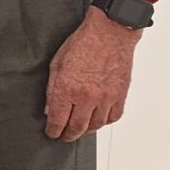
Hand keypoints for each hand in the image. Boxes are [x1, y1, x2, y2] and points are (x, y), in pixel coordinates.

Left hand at [46, 8, 141, 140]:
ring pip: (95, 125)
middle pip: (76, 128)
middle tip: (64, 136)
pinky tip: (98, 119)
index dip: (53, 131)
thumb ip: (51, 90)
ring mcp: (105, 98)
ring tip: (79, 129)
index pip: (57, 121)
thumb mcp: (56, 64)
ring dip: (86, 130)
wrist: (110, 33)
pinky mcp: (120, 95)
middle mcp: (86, 97)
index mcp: (66, 89)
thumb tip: (49, 109)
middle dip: (68, 135)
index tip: (52, 133)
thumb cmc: (83, 43)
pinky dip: (104, 121)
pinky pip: (113, 117)